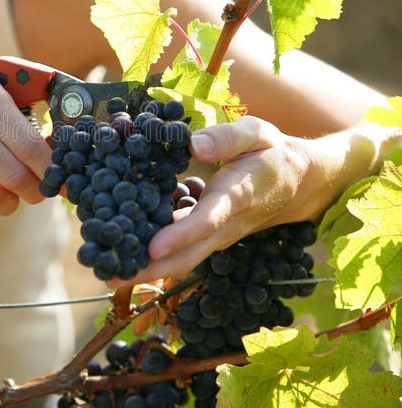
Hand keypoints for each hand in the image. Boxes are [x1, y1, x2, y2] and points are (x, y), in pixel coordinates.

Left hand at [129, 116, 362, 284]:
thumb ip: (228, 137)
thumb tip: (195, 144)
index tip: (152, 247)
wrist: (300, 185)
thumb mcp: (259, 133)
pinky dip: (155, 261)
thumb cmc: (274, 154)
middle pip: (188, 255)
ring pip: (183, 262)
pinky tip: (126, 258)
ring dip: (147, 271)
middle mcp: (226, 225)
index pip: (207, 220)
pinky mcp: (211, 239)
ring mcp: (218, 237)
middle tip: (110, 274)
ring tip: (107, 273)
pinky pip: (184, 255)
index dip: (180, 235)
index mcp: (237, 195)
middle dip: (150, 268)